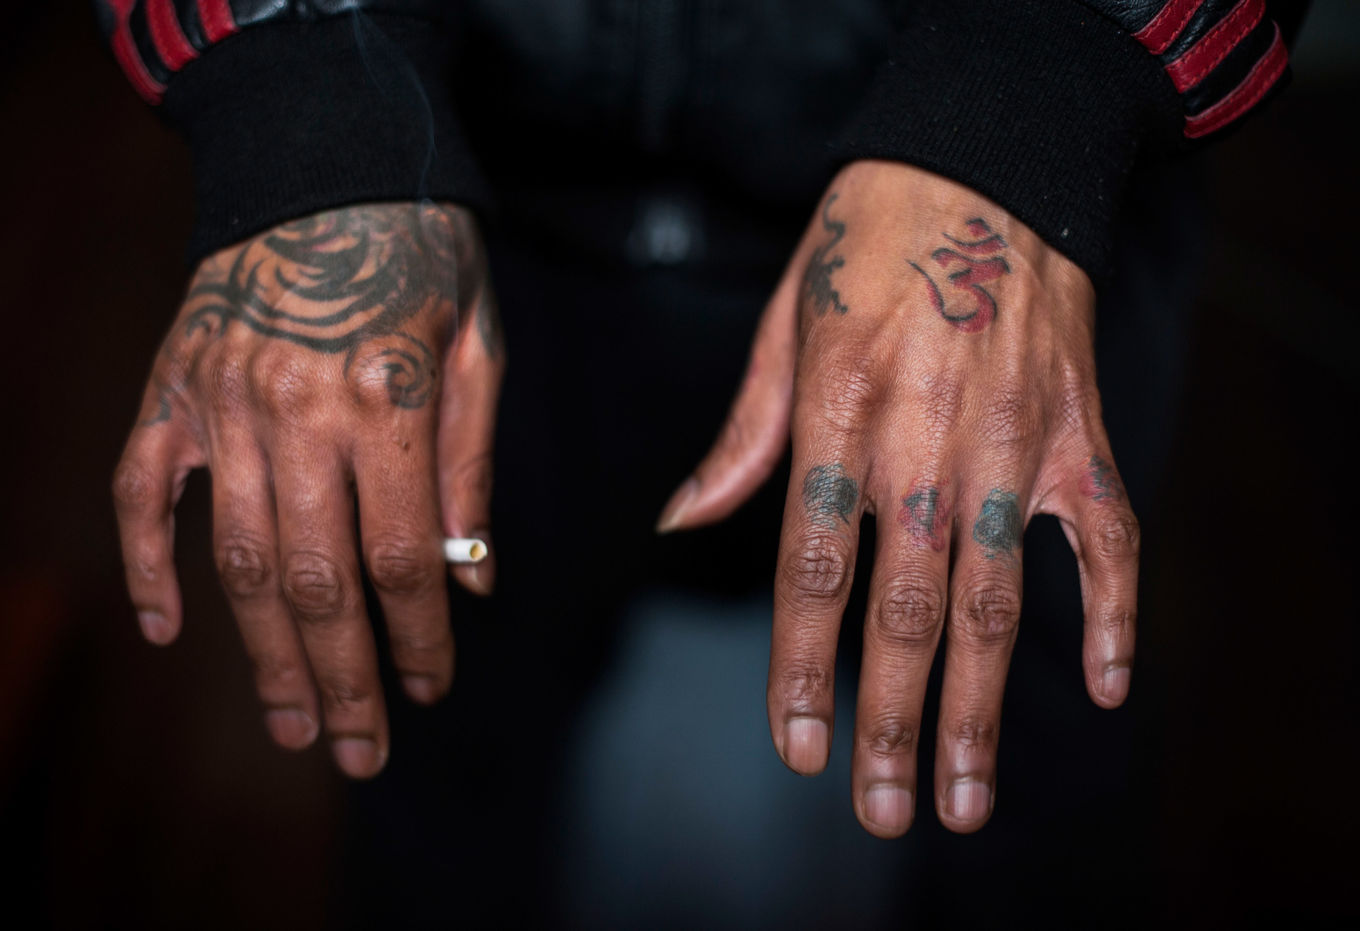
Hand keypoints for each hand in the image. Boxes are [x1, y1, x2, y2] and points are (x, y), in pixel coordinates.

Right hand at [113, 202, 503, 777]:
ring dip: (262, 655)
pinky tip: (169, 631)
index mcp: (384, 402)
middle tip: (359, 754)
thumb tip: (470, 582)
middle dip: (344, 680)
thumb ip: (469, 471)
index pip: (400, 559)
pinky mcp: (169, 389)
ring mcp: (219, 404)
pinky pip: (140, 493)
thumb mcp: (477, 352)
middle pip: (316, 582)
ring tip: (291, 725)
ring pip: (234, 561)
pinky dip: (147, 565)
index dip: (418, 637)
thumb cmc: (422, 254)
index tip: (432, 689)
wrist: (323, 158)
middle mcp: (295, 413)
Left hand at [658, 161, 1138, 834]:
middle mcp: (924, 445)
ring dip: (983, 707)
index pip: (812, 573)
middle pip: (905, 612)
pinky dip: (1113, 612)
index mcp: (839, 418)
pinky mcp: (1079, 431)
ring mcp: (1012, 444)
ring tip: (970, 797)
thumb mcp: (780, 330)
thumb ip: (742, 440)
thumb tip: (681, 523)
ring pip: (997, 600)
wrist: (980, 163)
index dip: (802, 672)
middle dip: (891, 723)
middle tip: (883, 810)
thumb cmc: (862, 247)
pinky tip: (1106, 685)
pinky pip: (1107, 538)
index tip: (796, 750)